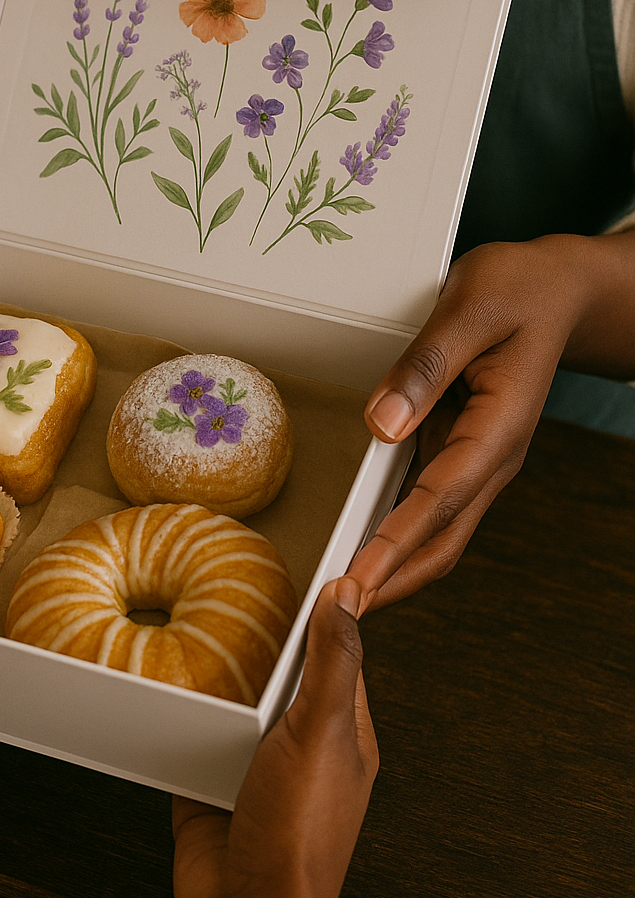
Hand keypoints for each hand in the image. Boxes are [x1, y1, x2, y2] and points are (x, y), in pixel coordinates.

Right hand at [172, 578, 377, 897]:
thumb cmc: (298, 832)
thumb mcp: (321, 732)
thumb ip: (332, 662)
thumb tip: (347, 592)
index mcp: (344, 733)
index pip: (337, 655)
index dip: (323, 611)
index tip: (301, 566)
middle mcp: (300, 746)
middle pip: (278, 673)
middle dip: (256, 636)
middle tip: (226, 585)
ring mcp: (253, 766)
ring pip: (233, 701)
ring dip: (212, 673)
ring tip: (183, 618)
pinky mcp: (209, 784)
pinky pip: (193, 734)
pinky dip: (178, 711)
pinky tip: (157, 679)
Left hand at [350, 233, 634, 611]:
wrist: (557, 287)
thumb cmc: (518, 289)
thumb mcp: (470, 309)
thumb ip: (426, 367)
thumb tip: (382, 424)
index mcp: (500, 428)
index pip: (441, 499)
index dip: (397, 543)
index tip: (360, 580)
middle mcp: (493, 456)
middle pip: (445, 537)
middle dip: (395, 579)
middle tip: (341, 611)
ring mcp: (479, 457)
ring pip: (439, 529)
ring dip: (396, 564)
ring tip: (345, 592)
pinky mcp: (462, 448)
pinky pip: (430, 500)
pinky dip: (399, 530)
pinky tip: (365, 543)